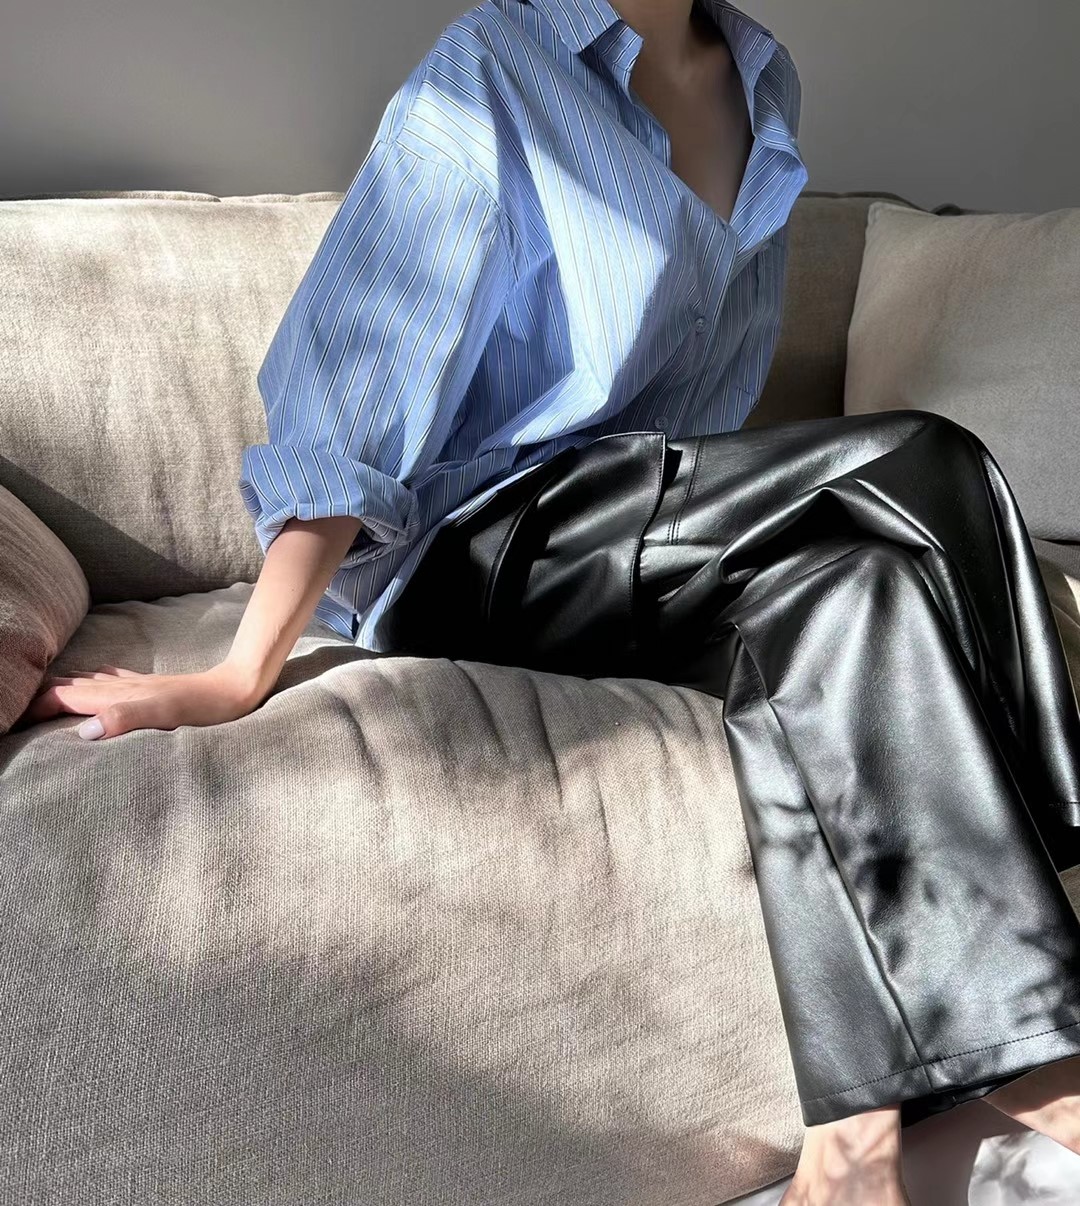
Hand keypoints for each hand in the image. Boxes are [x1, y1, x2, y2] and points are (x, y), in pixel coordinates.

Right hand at [18, 662, 267, 740]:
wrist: (237, 688)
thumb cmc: (205, 707)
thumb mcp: (167, 716)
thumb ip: (126, 719)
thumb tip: (85, 732)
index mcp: (118, 695)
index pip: (62, 696)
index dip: (34, 707)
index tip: (12, 725)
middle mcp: (121, 686)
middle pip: (67, 685)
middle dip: (39, 697)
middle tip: (17, 715)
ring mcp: (135, 686)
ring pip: (85, 682)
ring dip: (60, 691)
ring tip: (40, 703)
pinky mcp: (149, 689)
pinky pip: (107, 683)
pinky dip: (87, 687)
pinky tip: (92, 687)